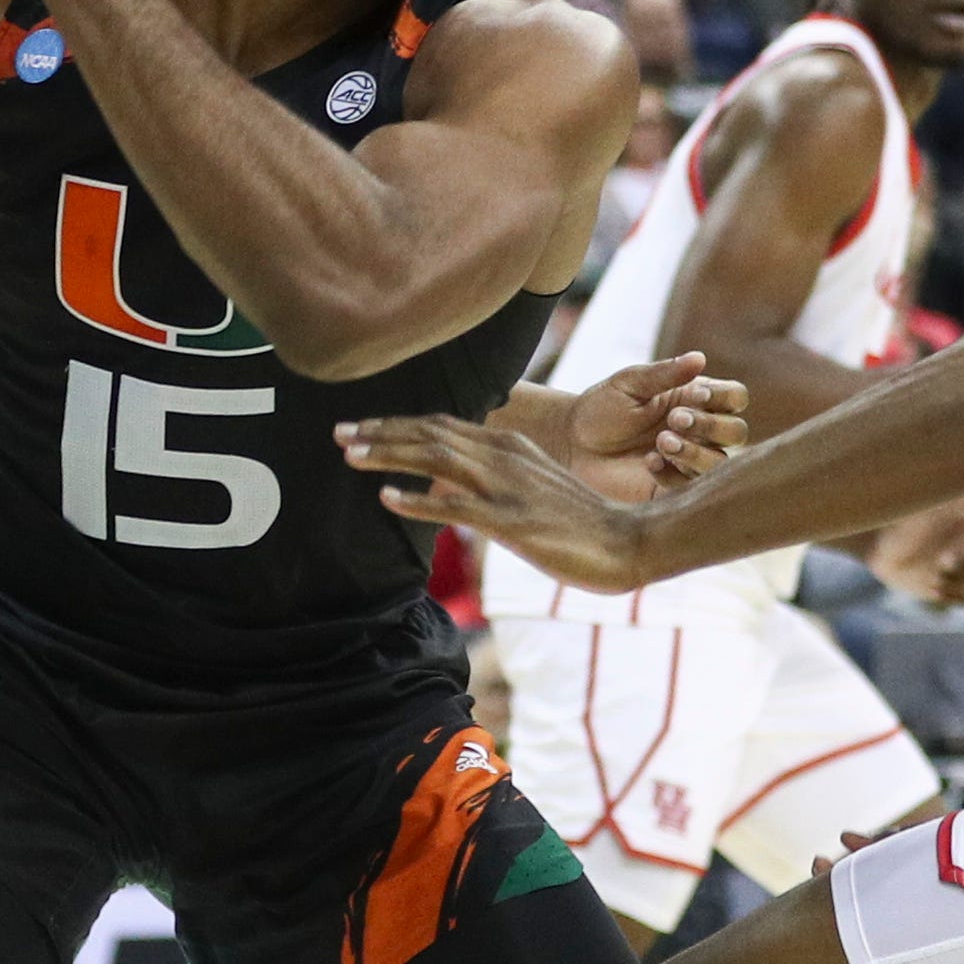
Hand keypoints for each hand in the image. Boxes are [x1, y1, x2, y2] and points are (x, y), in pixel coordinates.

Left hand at [338, 414, 647, 590]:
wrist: (626, 540)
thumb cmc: (578, 520)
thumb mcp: (532, 485)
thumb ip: (491, 478)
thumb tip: (445, 484)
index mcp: (509, 444)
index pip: (442, 424)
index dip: (397, 423)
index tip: (359, 426)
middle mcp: (504, 455)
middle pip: (431, 432)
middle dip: (380, 431)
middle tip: (337, 432)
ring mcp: (507, 486)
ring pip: (436, 457)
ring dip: (389, 453)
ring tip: (350, 454)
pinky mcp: (511, 520)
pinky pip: (456, 505)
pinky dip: (418, 500)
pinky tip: (387, 498)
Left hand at [560, 350, 747, 502]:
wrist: (571, 445)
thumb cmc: (601, 409)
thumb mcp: (630, 384)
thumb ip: (665, 374)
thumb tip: (700, 358)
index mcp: (694, 400)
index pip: (734, 397)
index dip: (722, 397)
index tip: (693, 395)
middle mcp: (698, 431)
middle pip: (736, 431)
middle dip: (711, 425)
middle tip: (674, 420)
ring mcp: (687, 461)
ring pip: (720, 463)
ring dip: (695, 452)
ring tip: (661, 442)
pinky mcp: (672, 489)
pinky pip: (692, 488)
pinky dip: (674, 475)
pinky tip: (649, 464)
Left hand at [866, 501, 963, 609]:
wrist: (881, 546)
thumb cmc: (904, 521)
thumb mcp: (926, 508)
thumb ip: (951, 503)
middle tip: (942, 560)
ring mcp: (962, 574)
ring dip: (960, 580)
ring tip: (932, 574)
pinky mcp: (949, 592)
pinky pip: (963, 600)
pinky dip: (951, 595)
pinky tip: (931, 586)